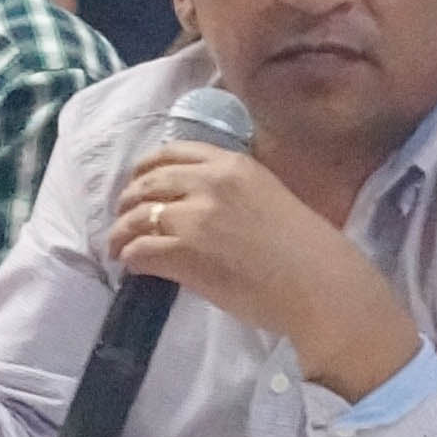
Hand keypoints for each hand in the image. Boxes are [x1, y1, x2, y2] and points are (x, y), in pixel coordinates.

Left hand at [106, 147, 417, 395]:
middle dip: (127, 201)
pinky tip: (132, 266)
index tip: (138, 183)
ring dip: (121, 233)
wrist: (319, 284)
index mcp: (233, 164)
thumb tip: (197, 204)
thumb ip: (231, 191)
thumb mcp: (268, 196)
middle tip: (123, 219)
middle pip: (147, 183)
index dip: (146, 168)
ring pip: (136, 216)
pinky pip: (139, 250)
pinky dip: (129, 258)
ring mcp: (194, 217)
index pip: (172, 152)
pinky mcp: (184, 253)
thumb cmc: (306, 249)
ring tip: (118, 247)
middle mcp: (209, 182)